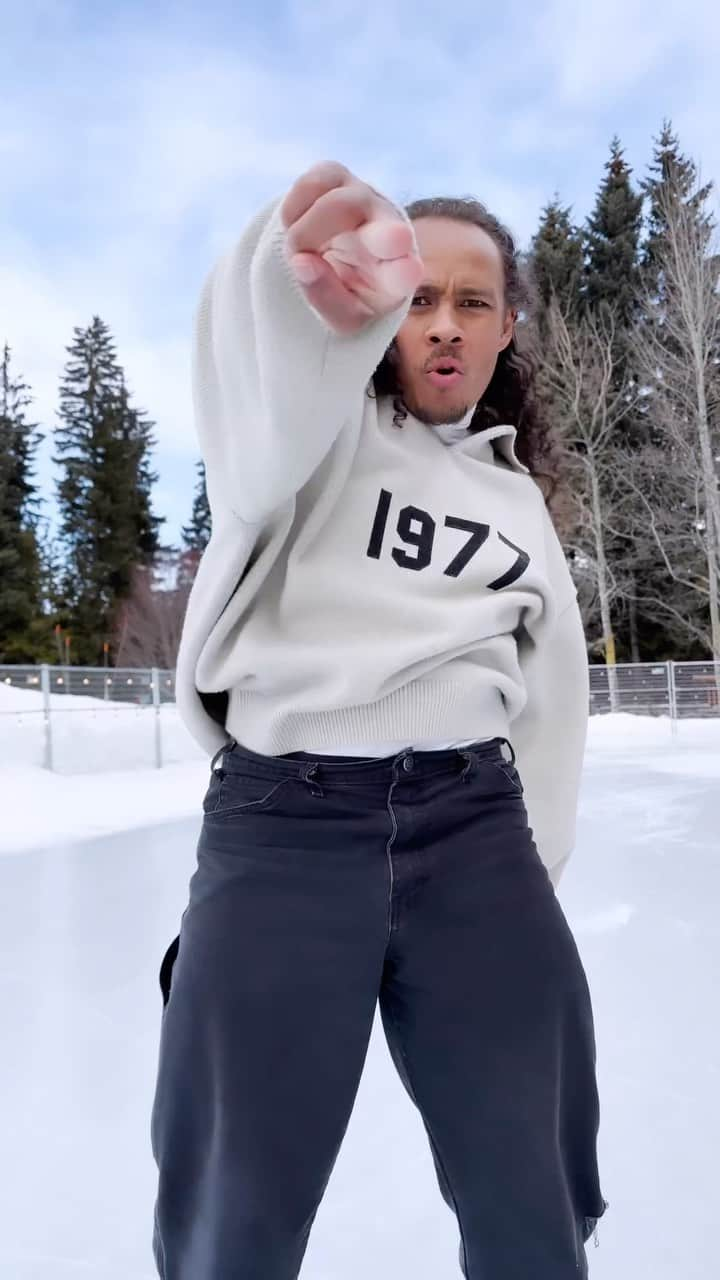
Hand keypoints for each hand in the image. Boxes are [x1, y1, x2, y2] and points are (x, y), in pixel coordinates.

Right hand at [280, 161, 423, 334]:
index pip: (405, 272)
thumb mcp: (340, 317)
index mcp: (397, 275)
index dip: (404, 271)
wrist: (330, 256)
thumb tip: (301, 261)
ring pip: (339, 203)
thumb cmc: (343, 292)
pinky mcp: (338, 177)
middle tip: (376, 242)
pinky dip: (294, 207)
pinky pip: (314, 182)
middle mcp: (389, 231)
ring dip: (306, 232)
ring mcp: (365, 200)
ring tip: (298, 250)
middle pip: (385, 231)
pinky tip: (292, 225)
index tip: (406, 272)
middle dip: (382, 235)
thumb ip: (325, 298)